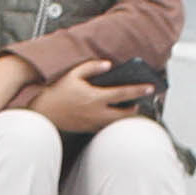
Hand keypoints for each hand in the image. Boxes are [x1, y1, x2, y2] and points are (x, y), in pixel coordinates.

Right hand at [28, 59, 146, 136]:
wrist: (44, 112)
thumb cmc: (58, 92)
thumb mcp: (74, 74)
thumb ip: (92, 67)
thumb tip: (108, 65)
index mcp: (95, 97)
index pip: (123, 93)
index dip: (138, 90)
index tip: (150, 88)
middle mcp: (97, 113)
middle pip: (125, 113)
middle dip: (134, 108)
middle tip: (138, 102)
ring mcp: (93, 123)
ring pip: (116, 123)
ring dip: (125, 116)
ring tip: (129, 109)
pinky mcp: (89, 129)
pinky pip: (106, 127)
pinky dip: (113, 122)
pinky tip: (112, 115)